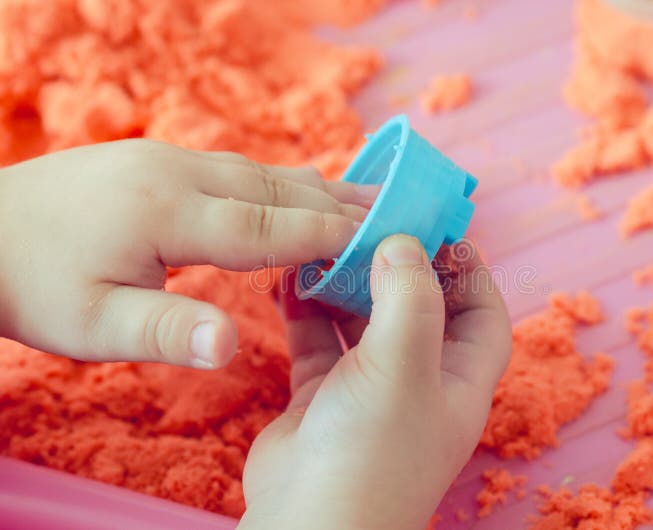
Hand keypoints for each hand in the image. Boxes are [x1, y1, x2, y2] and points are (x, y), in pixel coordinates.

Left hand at [0, 139, 376, 367]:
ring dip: (316, 189)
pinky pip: (238, 168)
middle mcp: (178, 173)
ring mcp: (168, 159)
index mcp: (169, 213)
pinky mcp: (159, 159)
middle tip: (398, 212)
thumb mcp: (93, 325)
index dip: (330, 236)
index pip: (270, 226)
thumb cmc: (33, 286)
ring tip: (366, 198)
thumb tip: (229, 348)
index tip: (385, 240)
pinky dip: (280, 183)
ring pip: (261, 172)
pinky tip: (297, 192)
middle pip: (278, 189)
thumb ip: (166, 332)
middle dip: (340, 204)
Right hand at [239, 235, 511, 529]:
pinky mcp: (322, 396)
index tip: (435, 229)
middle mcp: (419, 381)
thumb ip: (409, 296)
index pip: (482, 312)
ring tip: (320, 248)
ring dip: (343, 285)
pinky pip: (317, 341)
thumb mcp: (403, 365)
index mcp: (459, 378)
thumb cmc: (372, 453)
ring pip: (362, 320)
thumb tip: (402, 241)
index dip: (468, 269)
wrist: (308, 527)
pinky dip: (305, 311)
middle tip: (365, 226)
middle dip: (394, 266)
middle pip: (418, 307)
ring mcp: (368, 389)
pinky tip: (289, 282)